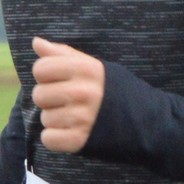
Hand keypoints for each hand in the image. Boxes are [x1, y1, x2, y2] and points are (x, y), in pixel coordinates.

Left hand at [31, 37, 105, 153]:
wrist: (148, 123)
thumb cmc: (115, 92)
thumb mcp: (95, 67)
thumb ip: (64, 54)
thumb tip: (36, 42)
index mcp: (86, 69)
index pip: (41, 69)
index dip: (46, 76)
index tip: (60, 82)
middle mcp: (83, 92)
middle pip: (39, 95)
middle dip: (50, 100)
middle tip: (69, 103)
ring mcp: (82, 118)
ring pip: (44, 118)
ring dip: (56, 121)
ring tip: (76, 119)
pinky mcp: (80, 141)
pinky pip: (48, 139)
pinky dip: (57, 139)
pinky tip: (73, 133)